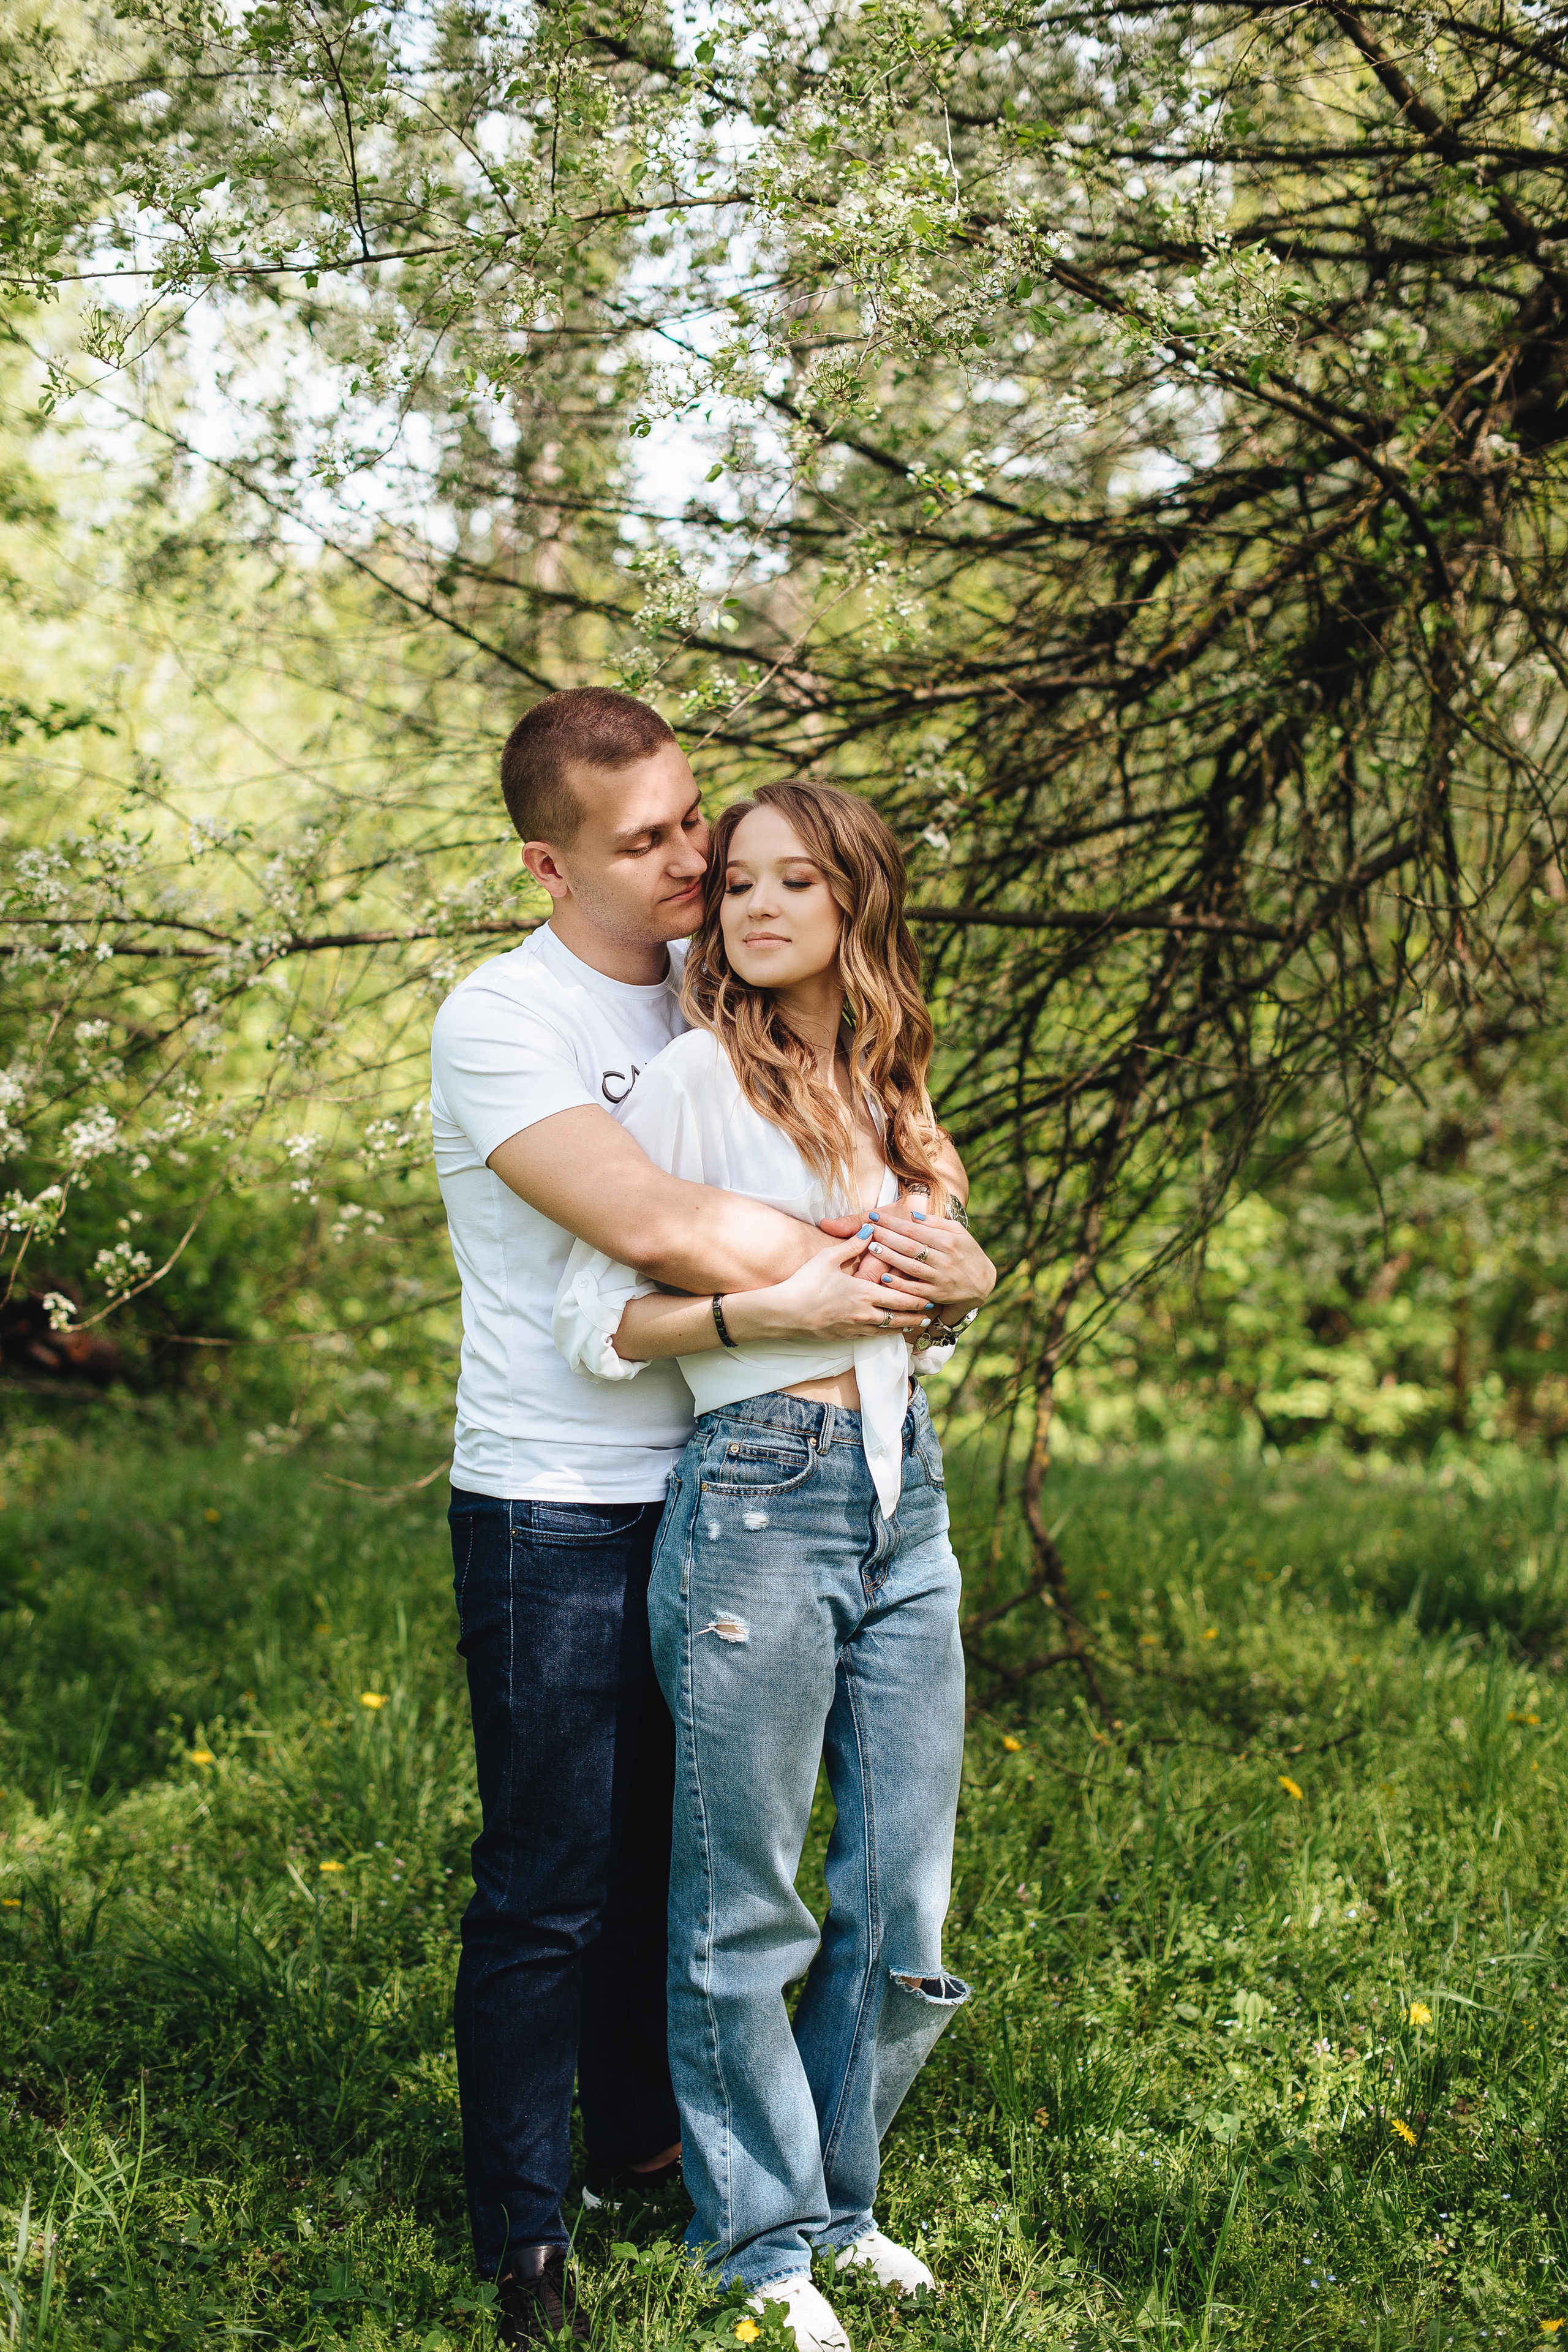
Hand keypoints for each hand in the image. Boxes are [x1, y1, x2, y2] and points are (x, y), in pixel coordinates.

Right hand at [729, 1234, 932, 1344]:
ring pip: (887, 1330)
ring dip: (904, 1328)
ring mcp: (855, 1328)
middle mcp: (864, 1313)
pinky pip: (870, 1337)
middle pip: (899, 1317)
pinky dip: (884, 1335)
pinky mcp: (844, 1337)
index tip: (932, 1297)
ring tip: (916, 1326)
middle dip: (917, 1316)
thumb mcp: (827, 1258)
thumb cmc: (805, 1283)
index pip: (899, 1297)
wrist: (785, 1313)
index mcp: (864, 1292)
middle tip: (932, 1314)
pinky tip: (888, 1333)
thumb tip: (869, 1231)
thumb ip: (852, 1245)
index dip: (918, 1299)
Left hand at [820, 1203, 994, 1310]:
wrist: (983, 1283)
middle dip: (886, 1236)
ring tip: (872, 1247)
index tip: (874, 1216)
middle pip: (909, 1245)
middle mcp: (944, 1258)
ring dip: (890, 1257)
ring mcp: (940, 1277)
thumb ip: (936, 1223)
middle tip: (868, 1229)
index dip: (892, 1222)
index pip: (914, 1229)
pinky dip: (900, 1284)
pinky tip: (884, 1278)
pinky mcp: (937, 1294)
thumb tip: (912, 1216)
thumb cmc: (967, 1253)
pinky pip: (915, 1289)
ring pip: (911, 1266)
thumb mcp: (958, 1232)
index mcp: (948, 1240)